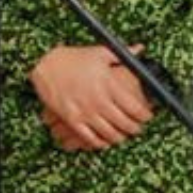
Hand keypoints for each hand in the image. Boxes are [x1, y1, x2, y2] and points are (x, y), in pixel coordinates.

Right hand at [30, 44, 152, 151]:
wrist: (44, 65)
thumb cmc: (73, 58)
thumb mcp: (99, 53)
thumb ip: (123, 54)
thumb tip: (139, 49)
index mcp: (108, 84)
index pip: (134, 107)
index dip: (145, 115)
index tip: (148, 116)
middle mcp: (99, 100)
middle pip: (125, 123)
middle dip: (135, 129)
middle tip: (138, 128)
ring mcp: (85, 111)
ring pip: (110, 133)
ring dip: (120, 137)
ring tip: (124, 135)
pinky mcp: (72, 119)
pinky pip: (90, 138)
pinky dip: (100, 143)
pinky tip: (105, 140)